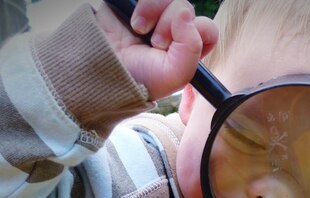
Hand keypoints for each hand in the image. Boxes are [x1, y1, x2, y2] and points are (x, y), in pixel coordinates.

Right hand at [96, 0, 217, 100]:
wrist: (102, 68)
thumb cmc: (139, 78)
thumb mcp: (174, 75)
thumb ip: (192, 49)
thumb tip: (185, 12)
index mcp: (186, 47)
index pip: (207, 29)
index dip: (193, 35)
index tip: (172, 48)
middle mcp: (173, 28)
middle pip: (186, 7)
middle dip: (169, 26)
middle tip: (154, 43)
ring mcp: (156, 13)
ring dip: (154, 10)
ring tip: (139, 30)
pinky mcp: (137, 2)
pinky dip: (144, 3)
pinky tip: (133, 21)